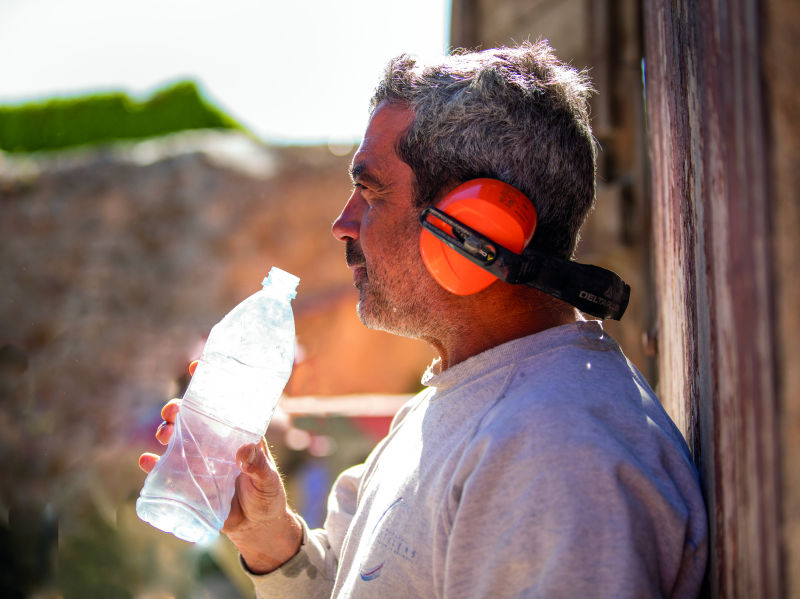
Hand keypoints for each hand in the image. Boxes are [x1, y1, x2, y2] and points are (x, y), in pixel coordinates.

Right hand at [138, 368, 301, 572]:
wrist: (257, 527)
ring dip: (166, 432)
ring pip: (178, 440)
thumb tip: (243, 452)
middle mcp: (216, 443)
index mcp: (238, 434)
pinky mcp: (190, 483)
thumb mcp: (268, 479)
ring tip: (162, 433)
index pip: (223, 403)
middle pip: (193, 419)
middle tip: (172, 411)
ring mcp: (201, 461)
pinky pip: (167, 470)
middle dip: (179, 409)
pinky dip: (154, 464)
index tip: (196, 365)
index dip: (209, 383)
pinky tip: (145, 460)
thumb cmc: (267, 496)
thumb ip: (258, 466)